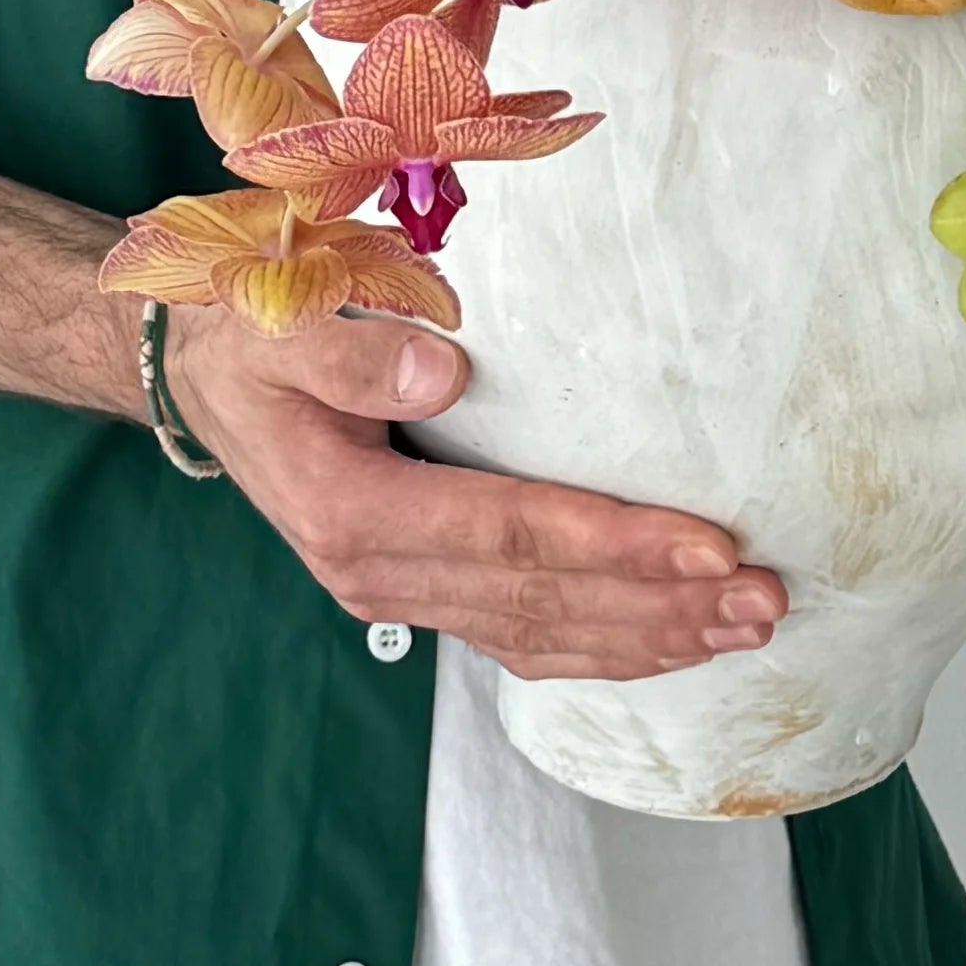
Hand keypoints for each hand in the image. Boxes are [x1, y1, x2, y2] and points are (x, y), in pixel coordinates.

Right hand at [173, 308, 787, 684]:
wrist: (202, 379)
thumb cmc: (247, 335)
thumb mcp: (274, 323)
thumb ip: (350, 352)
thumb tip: (442, 369)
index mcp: (353, 515)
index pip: (508, 536)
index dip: (613, 544)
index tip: (708, 543)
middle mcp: (381, 576)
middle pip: (542, 602)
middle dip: (660, 604)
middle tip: (764, 597)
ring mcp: (402, 594)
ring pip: (542, 635)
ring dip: (651, 635)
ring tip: (749, 624)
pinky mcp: (422, 589)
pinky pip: (524, 634)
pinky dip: (606, 643)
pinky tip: (673, 639)